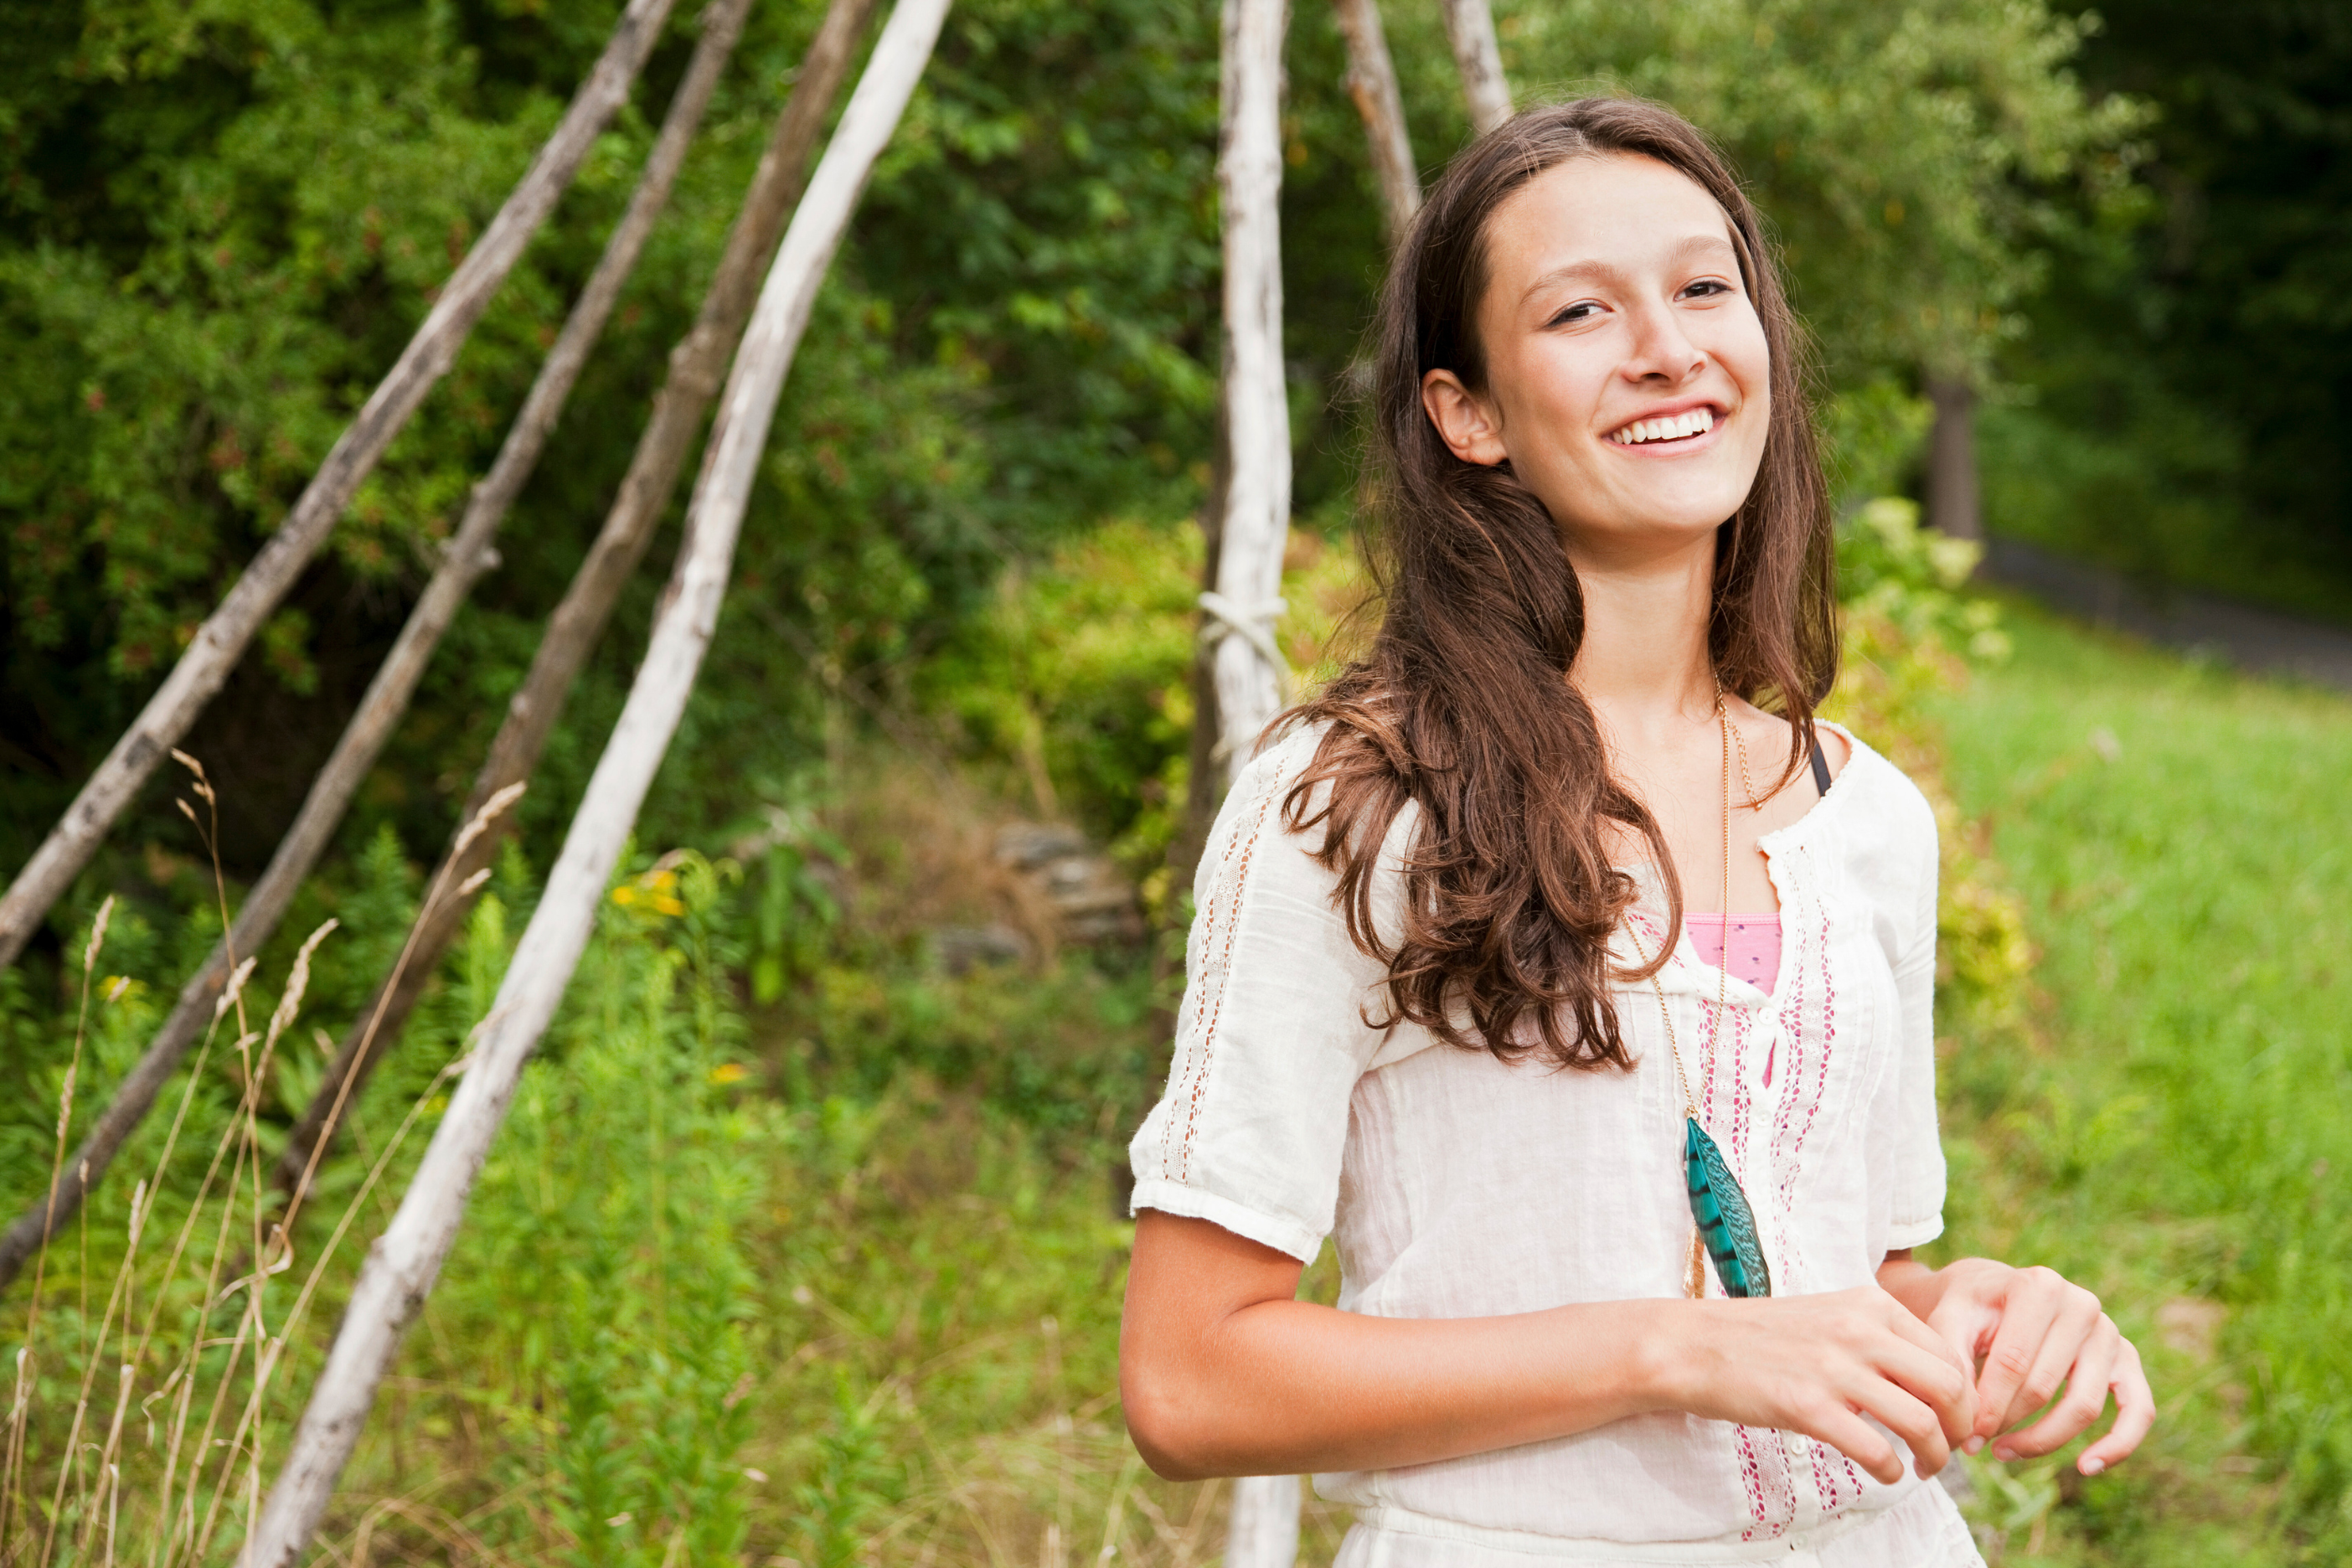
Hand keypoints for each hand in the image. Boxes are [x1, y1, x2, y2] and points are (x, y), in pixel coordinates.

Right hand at [1651, 1287, 1977, 1484]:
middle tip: (1951, 1447)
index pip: (1948, 1353)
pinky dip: (1893, 1471)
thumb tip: (1932, 1383)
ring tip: (1925, 1468)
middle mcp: (1859, 1330)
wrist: (1693, 1344)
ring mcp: (1833, 1368)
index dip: (1964, 1395)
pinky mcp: (1807, 1405)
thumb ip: (1879, 1337)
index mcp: (1870, 1304)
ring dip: (1935, 1456)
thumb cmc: (1763, 1336)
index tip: (1954, 1419)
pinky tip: (1887, 1473)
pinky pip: (1877, 1449)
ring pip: (1922, 1421)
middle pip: (1948, 1386)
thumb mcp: (1830, 1315)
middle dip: (1960, 1427)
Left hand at [1919, 1259, 2154, 1475]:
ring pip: (2085, 1407)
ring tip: (2002, 1451)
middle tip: (1974, 1442)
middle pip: (2044, 1387)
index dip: (1988, 1406)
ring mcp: (2109, 1332)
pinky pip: (2138, 1408)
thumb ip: (1953, 1361)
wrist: (1992, 1292)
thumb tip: (1968, 1420)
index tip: (1964, 1435)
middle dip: (2006, 1422)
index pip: (2014, 1362)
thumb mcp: (1948, 1320)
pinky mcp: (2127, 1359)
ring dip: (2043, 1440)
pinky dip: (2118, 1444)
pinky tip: (2086, 1467)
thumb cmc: (1968, 1308)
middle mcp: (2082, 1304)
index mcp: (2039, 1287)